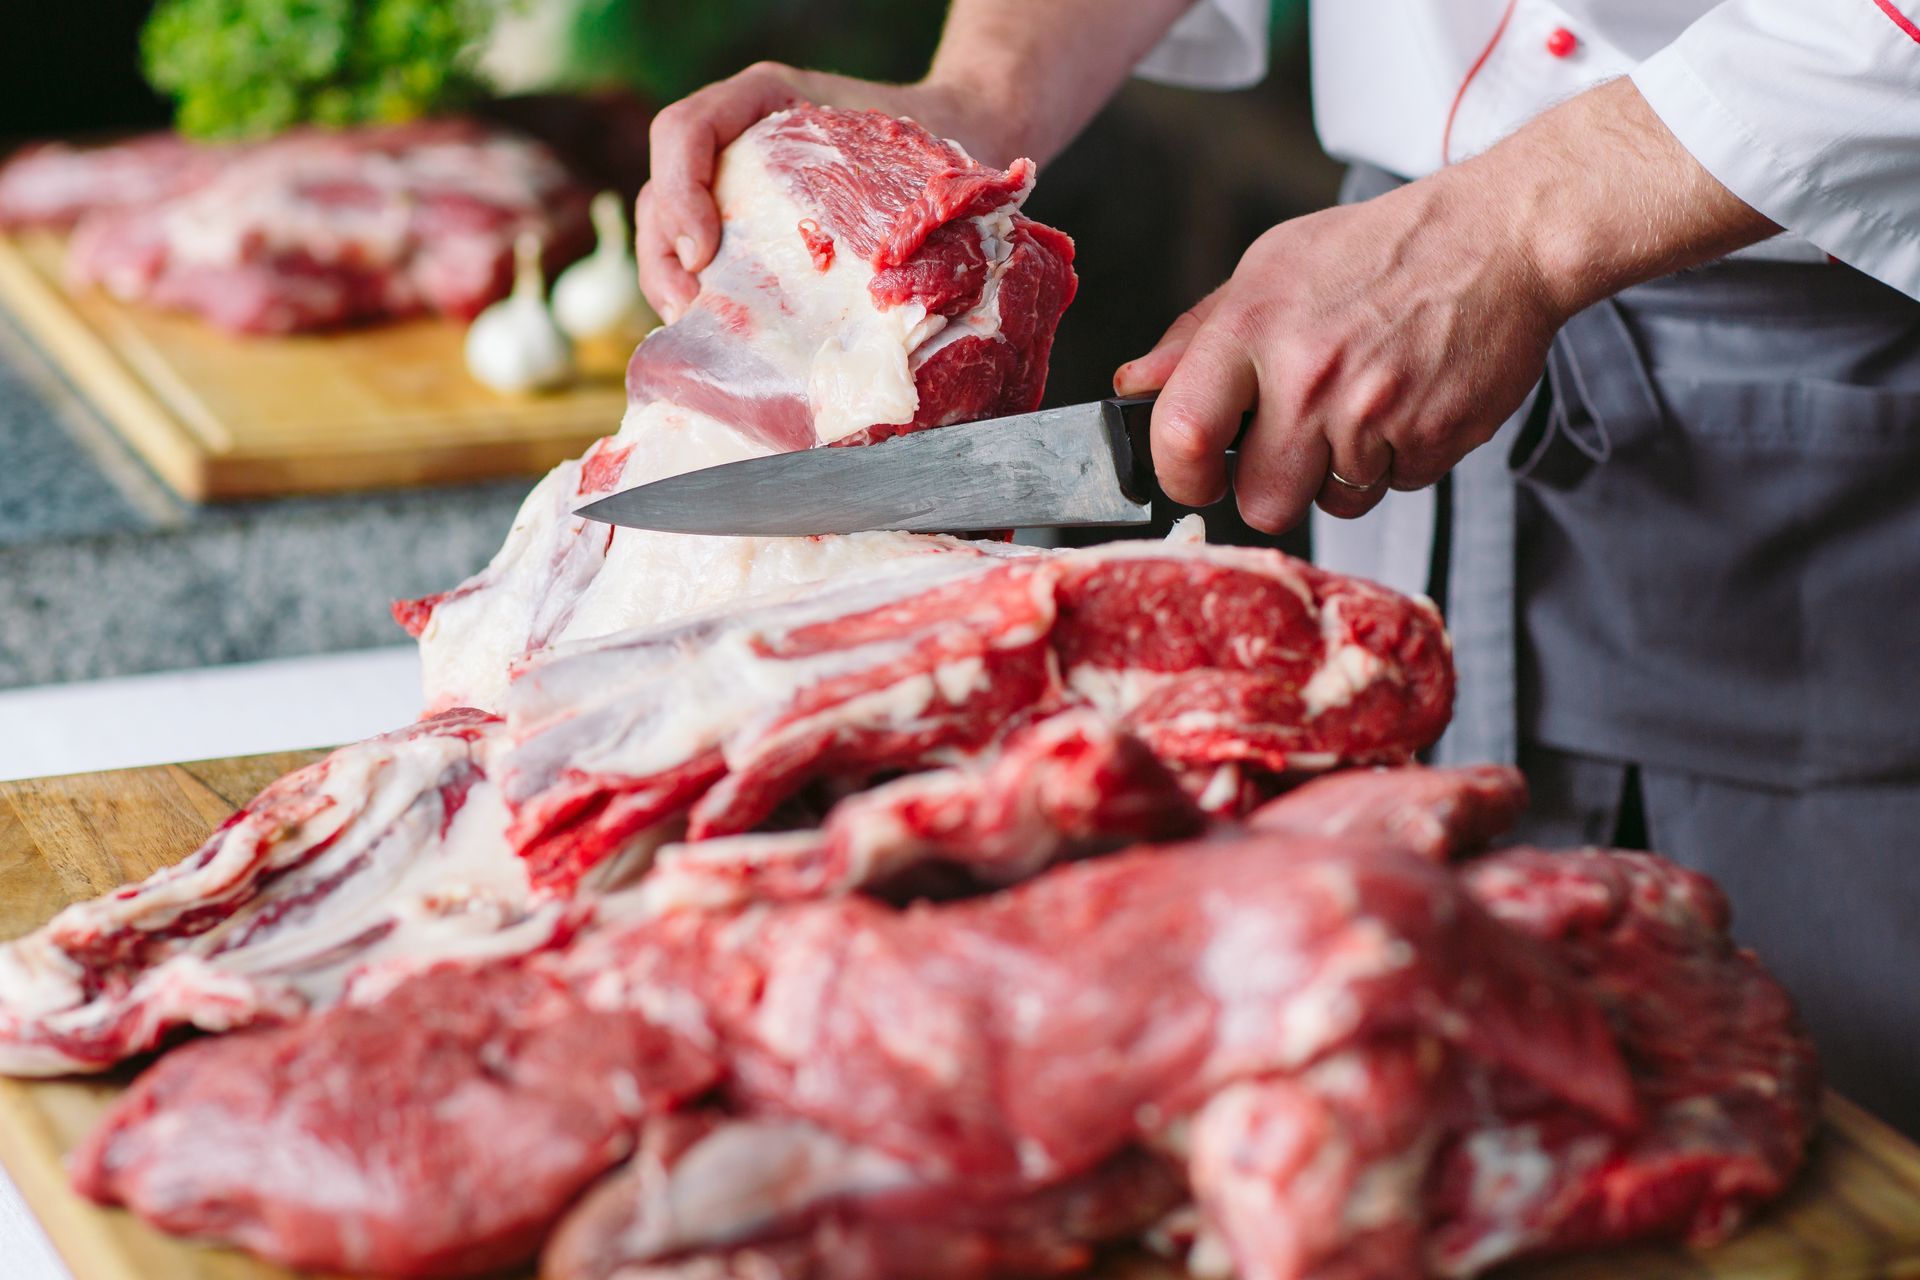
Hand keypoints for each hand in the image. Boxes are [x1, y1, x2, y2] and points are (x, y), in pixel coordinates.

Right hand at [635, 63, 1009, 320]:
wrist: (958, 133)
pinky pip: (692, 251)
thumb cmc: (933, 147)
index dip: (680, 190)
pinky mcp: (741, 223)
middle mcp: (737, 135)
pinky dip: (692, 289)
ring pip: (665, 223)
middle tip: (689, 306)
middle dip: (664, 252)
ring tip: (693, 323)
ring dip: (666, 277)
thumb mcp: (908, 156)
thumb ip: (890, 197)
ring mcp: (732, 179)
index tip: (703, 251)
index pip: (687, 130)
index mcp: (765, 99)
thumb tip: (886, 281)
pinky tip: (710, 326)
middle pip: (663, 186)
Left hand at [1114, 172, 1563, 530]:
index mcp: (1254, 327)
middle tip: (1294, 443)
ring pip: (1334, 502)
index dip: (1180, 473)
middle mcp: (1310, 375)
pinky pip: (1394, 487)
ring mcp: (1375, 413)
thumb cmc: (1379, 250)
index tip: (1195, 472)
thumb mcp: (1272, 266)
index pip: (1181, 434)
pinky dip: (1397, 459)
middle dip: (1273, 487)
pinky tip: (1407, 401)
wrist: (1501, 237)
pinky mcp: (1432, 440)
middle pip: (1261, 503)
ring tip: (1362, 404)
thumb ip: (1197, 334)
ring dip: (1342, 472)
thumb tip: (1134, 385)